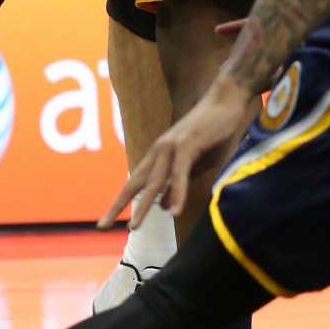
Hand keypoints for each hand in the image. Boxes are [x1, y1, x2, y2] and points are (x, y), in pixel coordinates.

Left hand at [98, 78, 251, 228]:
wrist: (226, 100)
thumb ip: (178, 185)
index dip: (120, 202)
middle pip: (135, 183)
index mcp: (159, 156)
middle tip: (102, 226)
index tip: (106, 222)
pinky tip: (175, 213)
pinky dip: (178, 193)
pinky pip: (180, 174)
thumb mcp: (194, 165)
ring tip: (134, 227)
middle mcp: (159, 151)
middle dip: (118, 205)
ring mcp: (171, 147)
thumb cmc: (213, 132)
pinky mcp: (188, 144)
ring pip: (154, 182)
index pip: (135, 182)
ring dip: (143, 206)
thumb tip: (165, 208)